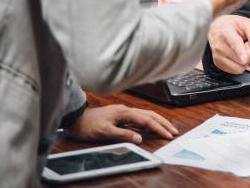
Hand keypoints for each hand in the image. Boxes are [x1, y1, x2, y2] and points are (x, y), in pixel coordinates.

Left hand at [64, 105, 178, 143]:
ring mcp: (124, 111)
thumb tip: (140, 138)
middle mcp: (126, 110)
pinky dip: (149, 121)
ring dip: (158, 121)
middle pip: (150, 115)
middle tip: (174, 131)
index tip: (168, 135)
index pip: (147, 120)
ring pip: (146, 115)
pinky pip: (140, 117)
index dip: (159, 128)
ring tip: (167, 128)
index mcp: (124, 113)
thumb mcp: (104, 133)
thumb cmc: (88, 125)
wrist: (75, 118)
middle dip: (163, 123)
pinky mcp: (121, 114)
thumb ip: (123, 135)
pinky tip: (151, 127)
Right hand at [208, 14, 249, 73]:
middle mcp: (219, 45)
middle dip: (249, 53)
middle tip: (246, 44)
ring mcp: (217, 56)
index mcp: (225, 31)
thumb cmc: (232, 25)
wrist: (216, 28)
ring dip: (245, 60)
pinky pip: (236, 70)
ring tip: (241, 50)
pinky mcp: (218, 64)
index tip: (245, 58)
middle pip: (241, 59)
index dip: (241, 52)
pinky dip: (239, 64)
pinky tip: (237, 55)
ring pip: (239, 67)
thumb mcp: (246, 23)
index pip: (234, 43)